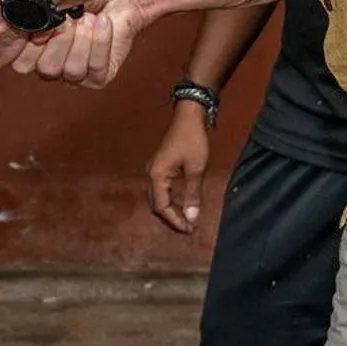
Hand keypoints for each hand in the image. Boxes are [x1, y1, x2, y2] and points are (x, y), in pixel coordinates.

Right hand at [10, 0, 148, 87]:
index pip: (22, 63)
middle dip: (61, 39)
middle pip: (47, 69)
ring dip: (83, 39)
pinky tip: (103, 22)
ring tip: (89, 17)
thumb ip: (36, 12)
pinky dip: (100, 41)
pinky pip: (97, 67)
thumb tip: (31, 25)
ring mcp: (74, 76)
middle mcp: (51, 67)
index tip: (45, 18)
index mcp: (33, 52)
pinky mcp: (99, 77)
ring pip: (72, 70)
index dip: (33, 42)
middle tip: (70, 17)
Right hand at [146, 102, 210, 232]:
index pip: (161, 207)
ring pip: (157, 197)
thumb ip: (193, 194)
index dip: (175, 221)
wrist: (188, 116)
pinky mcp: (159, 166)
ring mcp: (153, 170)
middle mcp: (150, 174)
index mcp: (157, 175)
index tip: (190, 229)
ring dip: (170, 210)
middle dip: (172, 218)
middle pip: (156, 204)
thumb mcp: (196, 169)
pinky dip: (170, 200)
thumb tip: (192, 218)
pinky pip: (161, 190)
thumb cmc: (193, 140)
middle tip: (189, 228)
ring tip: (186, 219)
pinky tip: (182, 204)